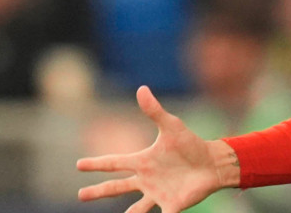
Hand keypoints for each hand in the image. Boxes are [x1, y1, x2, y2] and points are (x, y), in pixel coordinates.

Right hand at [77, 85, 240, 212]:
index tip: (79, 165)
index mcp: (144, 161)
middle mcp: (147, 179)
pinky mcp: (171, 205)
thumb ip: (154, 110)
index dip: (97, 163)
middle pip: (117, 187)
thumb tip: (141, 88)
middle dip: (98, 192)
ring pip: (136, 209)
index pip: (115, 162)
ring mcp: (158, 193)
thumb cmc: (190, 144)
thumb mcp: (171, 126)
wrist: (211, 161)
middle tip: (80, 195)